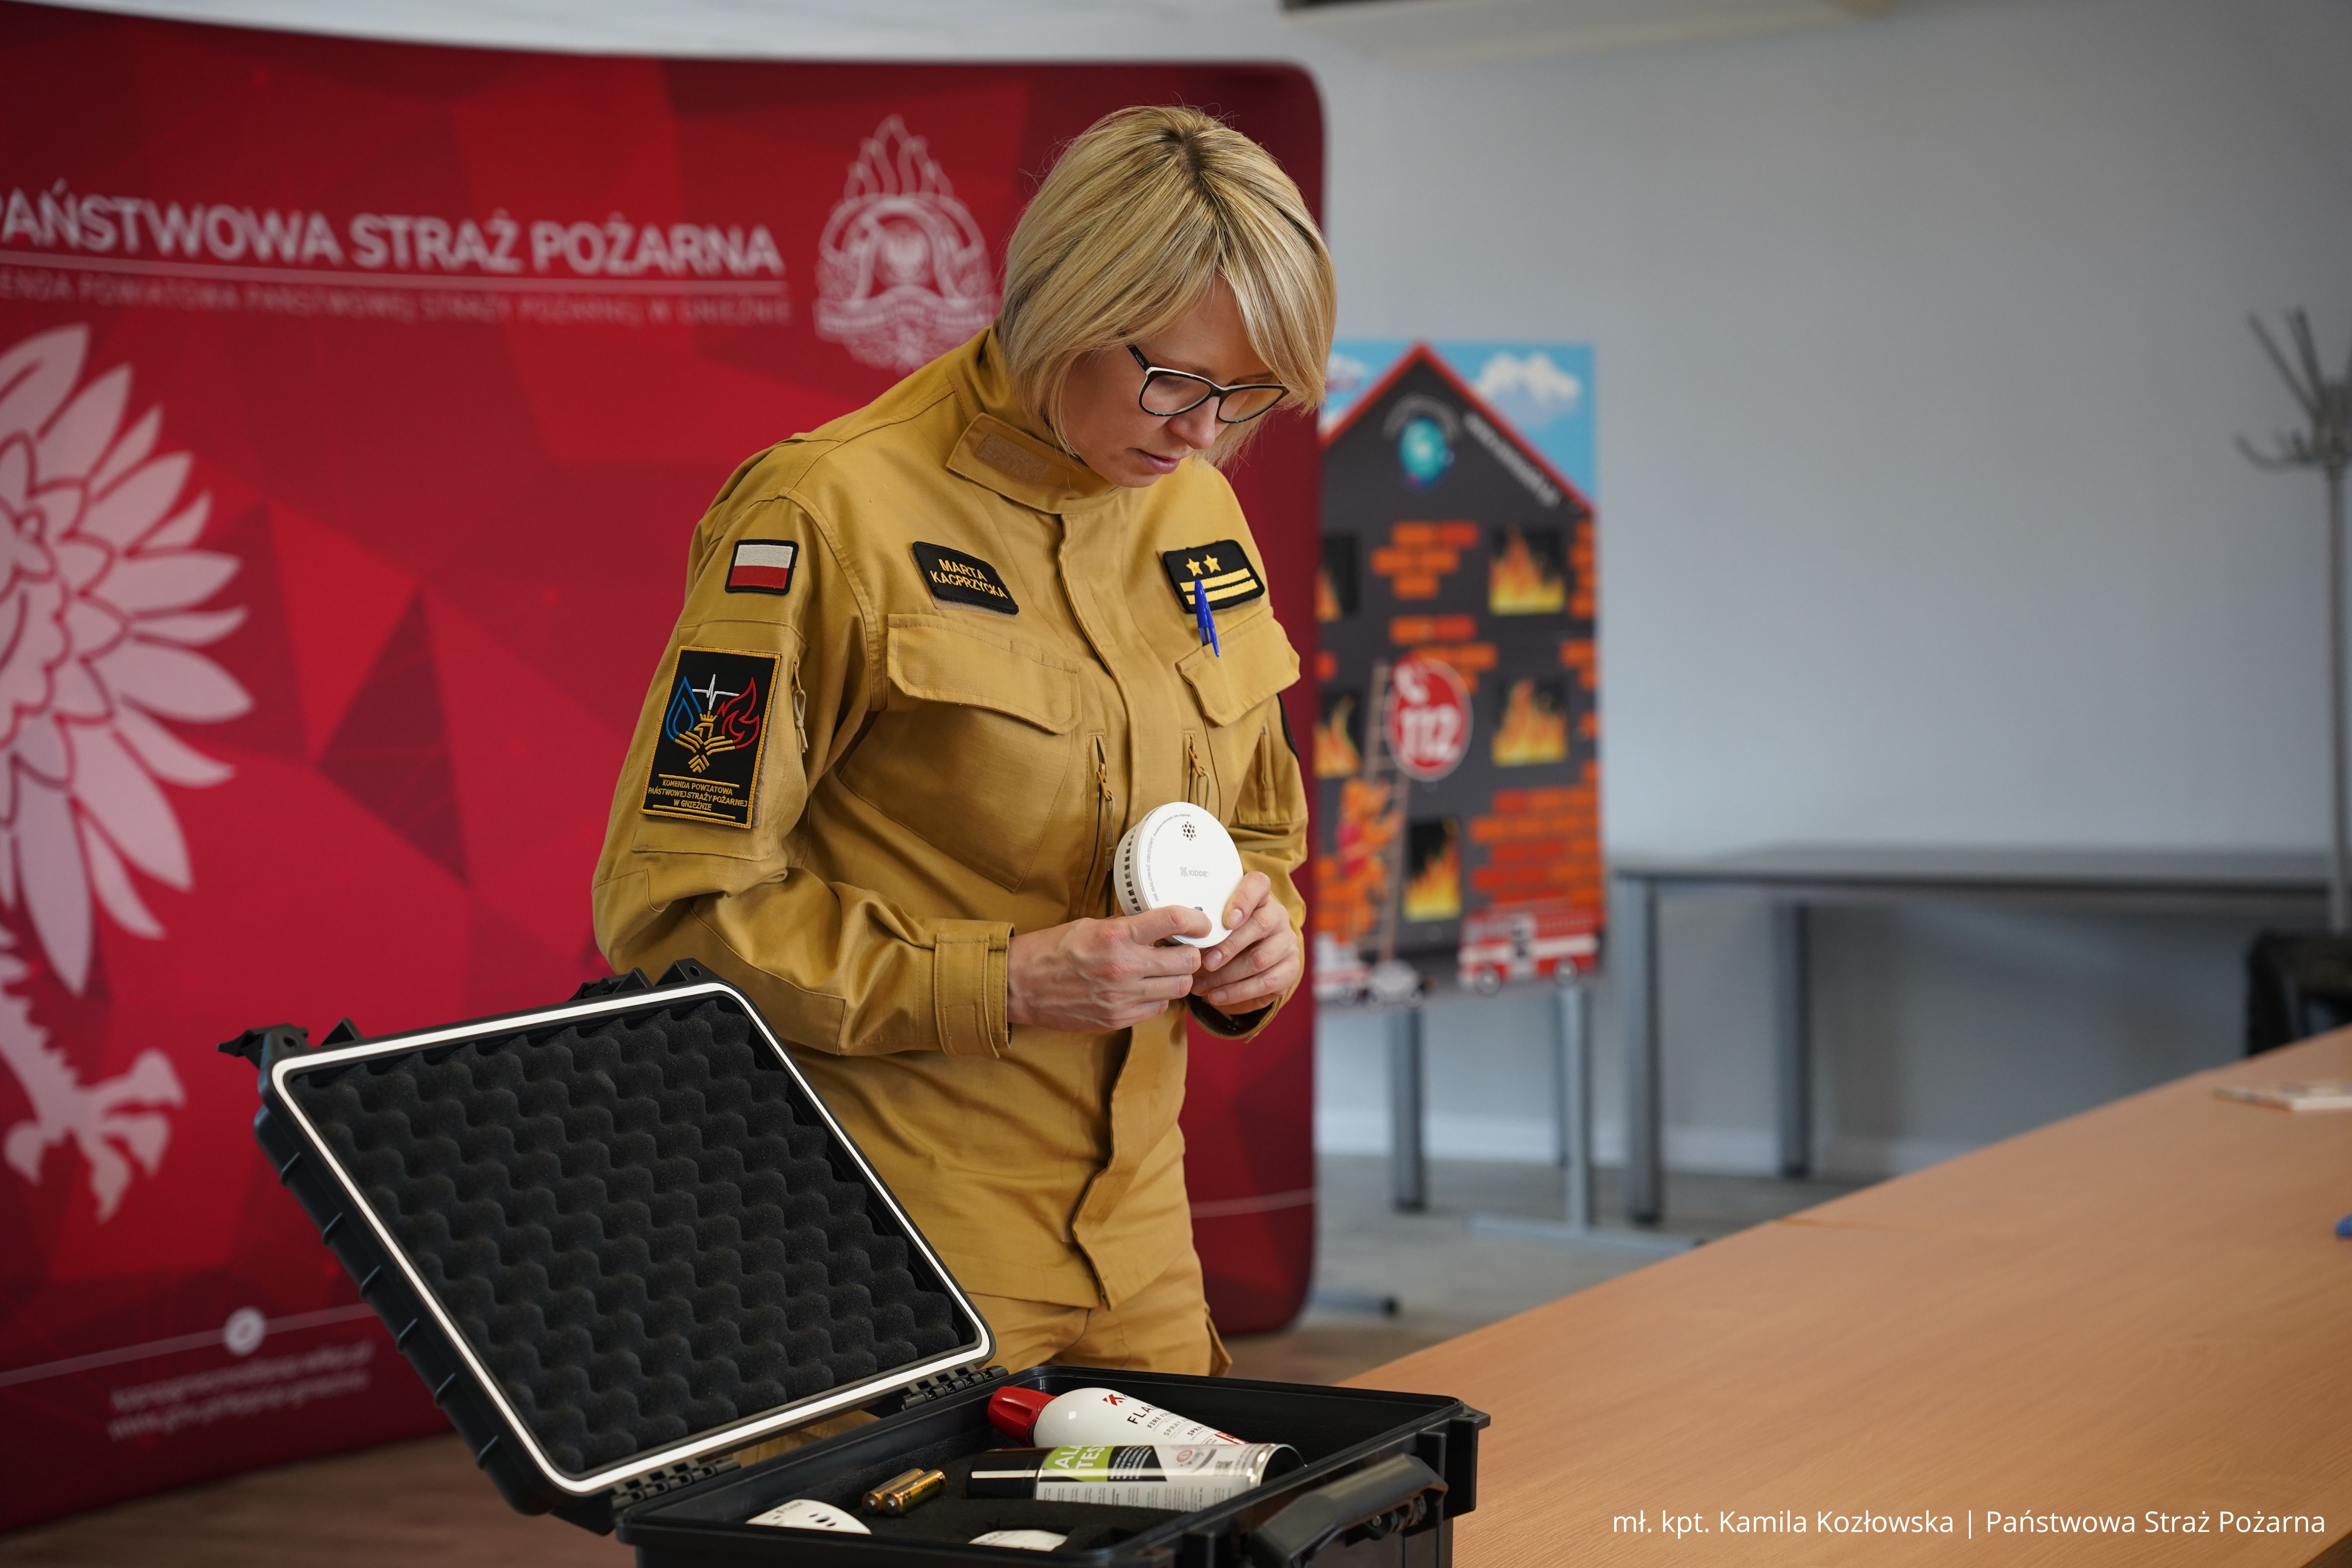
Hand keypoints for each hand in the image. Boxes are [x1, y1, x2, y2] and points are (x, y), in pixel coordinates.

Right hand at [1007, 906, 1209, 1032]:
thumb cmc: (1052, 950)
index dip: (1197, 921)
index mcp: (1118, 936)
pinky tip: (1145, 989)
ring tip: (1164, 970)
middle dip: (1190, 953)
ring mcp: (1124, 997)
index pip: (1175, 921)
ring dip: (1177, 977)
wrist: (1021, 985)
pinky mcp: (1118, 1019)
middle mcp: (1125, 967)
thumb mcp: (1091, 926)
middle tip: (1182, 949)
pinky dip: (1158, 998)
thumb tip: (1160, 925)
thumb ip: (1127, 926)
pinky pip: (1159, 1008)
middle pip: (1188, 961)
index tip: (1201, 923)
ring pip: (1180, 988)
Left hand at [1191, 873, 1299, 1016]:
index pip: (1259, 884)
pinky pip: (1265, 983)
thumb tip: (1177, 935)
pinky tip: (1216, 997)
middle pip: (1260, 924)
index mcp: (1259, 897)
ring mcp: (1286, 943)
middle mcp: (1277, 917)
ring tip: (1200, 986)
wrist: (1251, 964)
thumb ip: (1204, 925)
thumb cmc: (1224, 938)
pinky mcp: (1290, 969)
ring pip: (1260, 959)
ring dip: (1226, 976)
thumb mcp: (1215, 926)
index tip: (1227, 920)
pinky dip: (1236, 993)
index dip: (1244, 899)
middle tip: (1205, 962)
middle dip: (1229, 946)